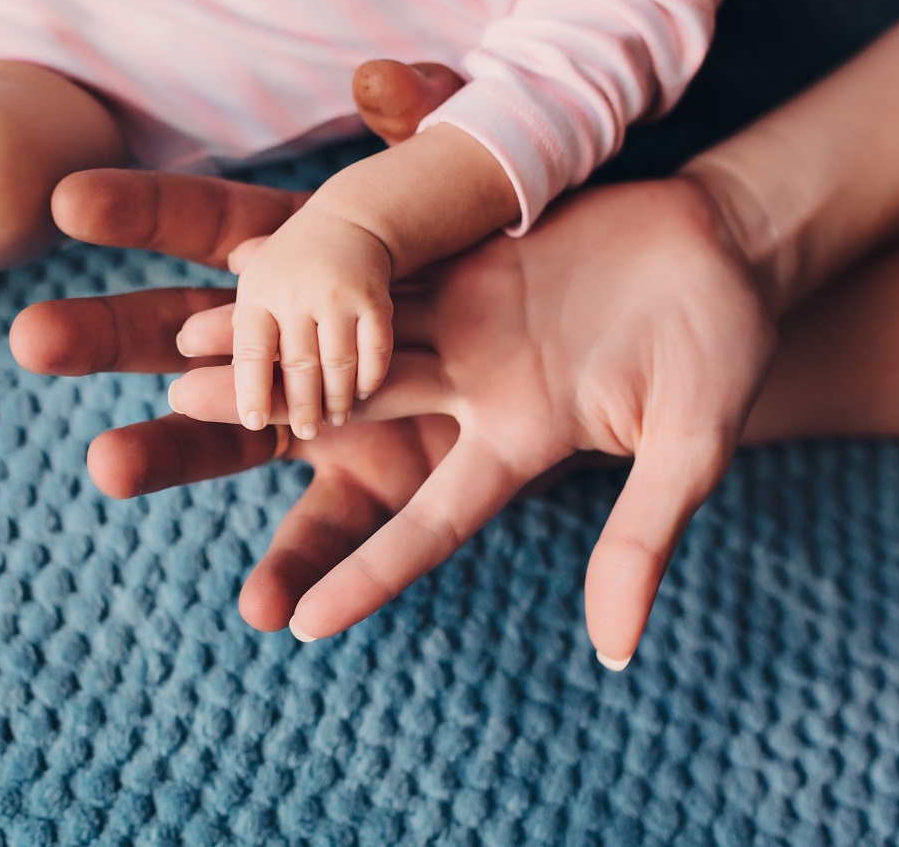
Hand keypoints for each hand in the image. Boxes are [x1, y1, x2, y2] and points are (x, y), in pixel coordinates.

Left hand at [172, 179, 777, 666]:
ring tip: (181, 347)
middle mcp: (474, 388)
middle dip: (273, 418)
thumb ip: (643, 535)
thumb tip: (616, 653)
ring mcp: (464, 321)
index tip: (300, 625)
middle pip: (357, 413)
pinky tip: (254, 264)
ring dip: (275, 341)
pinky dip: (324, 266)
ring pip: (349, 336)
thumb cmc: (720, 347)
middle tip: (177, 420)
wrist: (721, 243)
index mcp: (519, 443)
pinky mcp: (465, 260)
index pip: (429, 525)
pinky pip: (381, 264)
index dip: (370, 575)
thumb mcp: (690, 446)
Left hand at [226, 205, 394, 438]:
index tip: (253, 423)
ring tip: (335, 419)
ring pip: (338, 363)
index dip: (250, 391)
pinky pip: (374, 349)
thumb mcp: (258, 281)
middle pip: (299, 365)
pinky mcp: (373, 298)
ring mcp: (336, 296)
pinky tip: (363, 392)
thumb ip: (238, 322)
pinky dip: (370, 376)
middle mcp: (296, 293)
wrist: (349, 220)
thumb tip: (185, 346)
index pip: (252, 353)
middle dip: (303, 407)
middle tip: (308, 431)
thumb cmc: (293, 264)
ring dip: (338, 398)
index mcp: (259, 294)